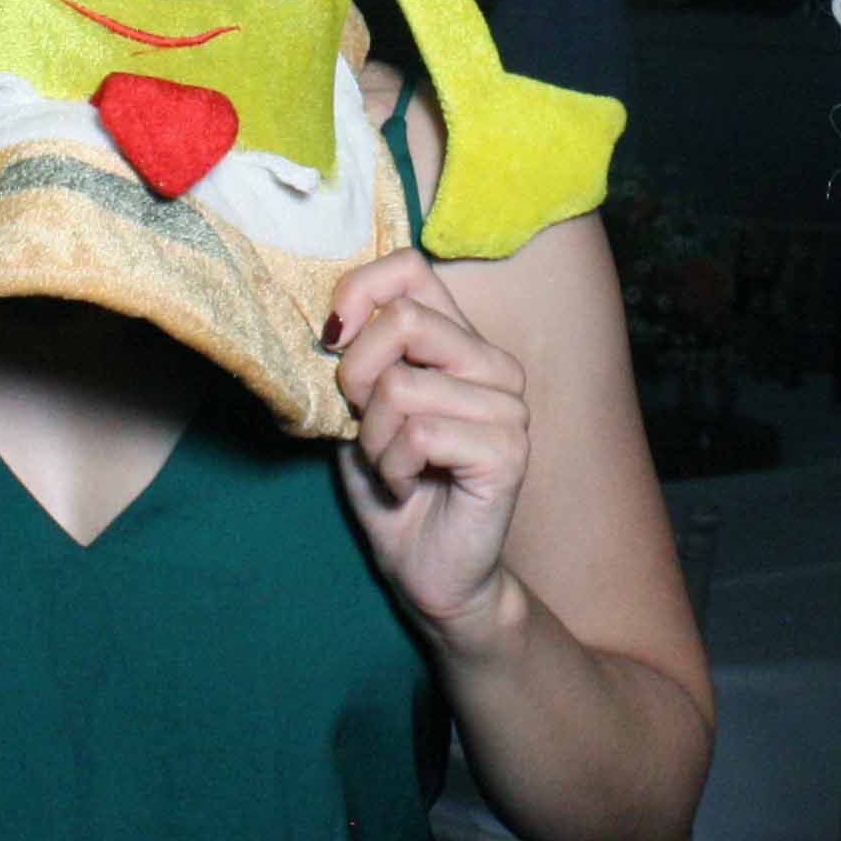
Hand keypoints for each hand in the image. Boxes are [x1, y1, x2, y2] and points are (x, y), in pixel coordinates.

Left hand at [327, 248, 530, 634]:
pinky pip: (420, 434)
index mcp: (460, 342)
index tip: (331, 337)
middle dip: (356, 378)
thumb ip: (357, 357)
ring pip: (402, 386)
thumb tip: (333, 320)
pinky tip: (407, 488)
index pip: (411, 270)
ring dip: (374, 439)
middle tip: (360, 425)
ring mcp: (508, 406)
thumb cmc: (394, 484)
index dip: (358, 292)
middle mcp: (493, 364)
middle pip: (402, 321)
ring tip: (391, 467)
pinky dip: (393, 468)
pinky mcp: (508, 450)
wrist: (427, 570)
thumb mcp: (361, 410)